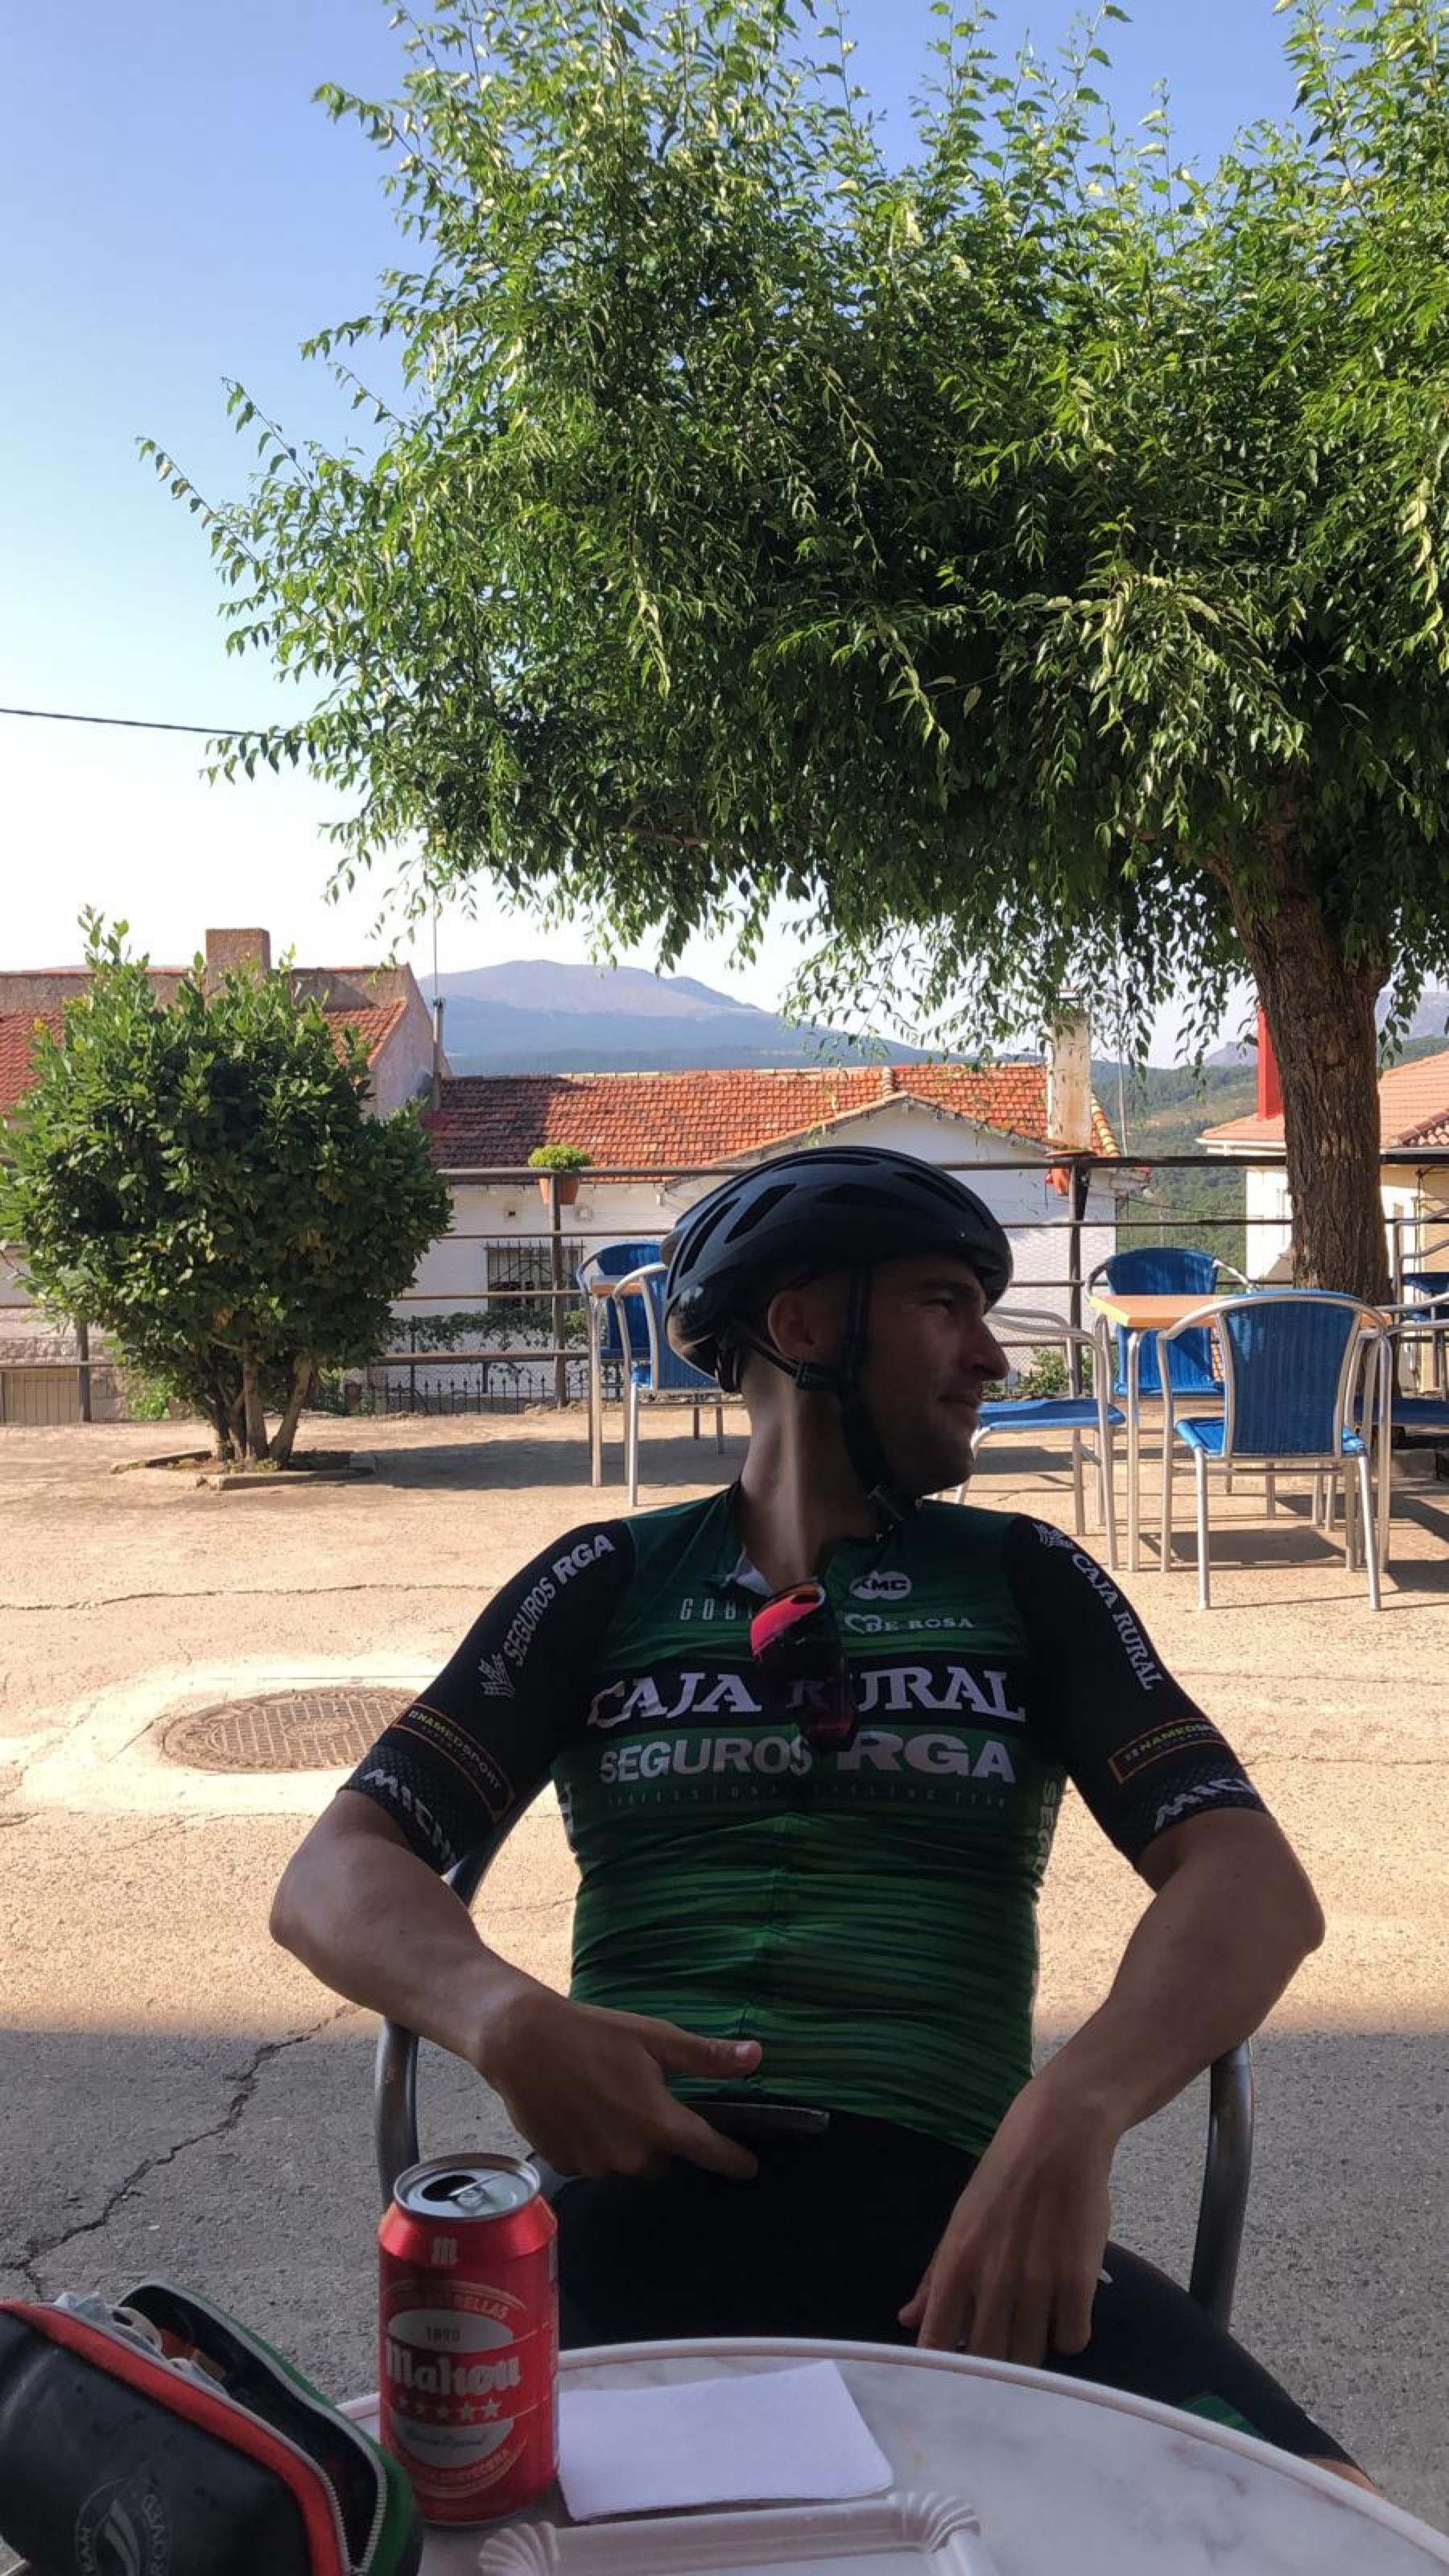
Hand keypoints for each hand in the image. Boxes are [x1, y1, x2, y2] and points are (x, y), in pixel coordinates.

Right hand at [477, 1986, 763, 2181]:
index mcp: (658, 2122)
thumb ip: (704, 2057)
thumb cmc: (593, 2034)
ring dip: (625, 2141)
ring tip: (604, 2100)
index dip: (732, 2160)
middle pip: (661, 2159)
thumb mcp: (653, 2038)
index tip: (749, 2168)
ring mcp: (594, 2164)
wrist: (521, 2042)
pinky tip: (579, 2112)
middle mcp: (630, 2154)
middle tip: (640, 2098)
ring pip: (625, 2162)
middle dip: (659, 2137)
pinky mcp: (564, 2165)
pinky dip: (593, 2144)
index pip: (708, 2151)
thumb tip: (756, 2056)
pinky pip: (593, 2163)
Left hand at [899, 2079, 1115, 2364]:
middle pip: (987, 2361)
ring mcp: (1037, 2283)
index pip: (936, 2344)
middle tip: (1000, 2353)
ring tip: (1032, 2328)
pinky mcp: (1078, 2281)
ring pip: (1030, 2358)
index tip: (951, 2379)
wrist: (1058, 2136)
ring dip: (1030, 2354)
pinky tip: (1064, 2314)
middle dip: (991, 2369)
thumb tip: (907, 2320)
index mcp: (956, 2265)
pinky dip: (1067, 2336)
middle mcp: (992, 2280)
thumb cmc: (1003, 2176)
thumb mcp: (959, 2221)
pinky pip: (1072, 2340)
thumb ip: (933, 2276)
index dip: (941, 2373)